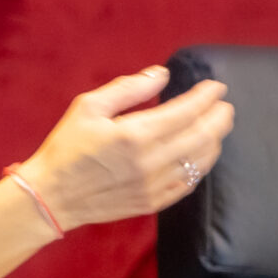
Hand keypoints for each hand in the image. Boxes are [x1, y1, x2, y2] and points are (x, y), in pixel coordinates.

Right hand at [18, 66, 233, 230]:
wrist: (52, 196)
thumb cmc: (67, 146)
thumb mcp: (89, 106)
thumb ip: (129, 88)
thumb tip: (162, 74)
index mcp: (134, 134)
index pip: (185, 111)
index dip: (206, 97)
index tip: (216, 87)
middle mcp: (150, 162)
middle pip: (201, 137)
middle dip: (219, 118)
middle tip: (225, 105)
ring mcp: (154, 186)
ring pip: (200, 162)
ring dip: (215, 142)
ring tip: (218, 126)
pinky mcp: (152, 203)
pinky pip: (188, 184)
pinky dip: (201, 166)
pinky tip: (202, 155)